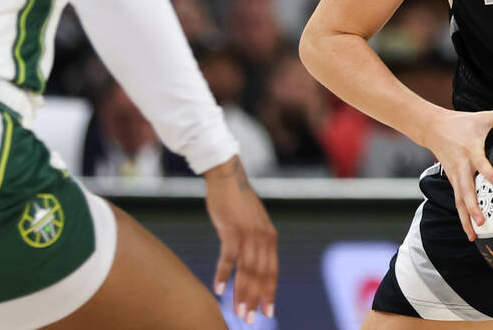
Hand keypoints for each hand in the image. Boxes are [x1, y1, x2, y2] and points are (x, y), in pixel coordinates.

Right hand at [203, 156, 277, 323]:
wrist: (227, 177)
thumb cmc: (237, 202)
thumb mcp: (253, 222)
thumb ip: (256, 242)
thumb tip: (253, 263)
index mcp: (270, 237)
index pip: (272, 271)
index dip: (269, 292)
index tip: (267, 312)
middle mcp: (263, 237)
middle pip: (261, 275)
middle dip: (255, 299)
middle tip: (249, 319)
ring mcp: (248, 233)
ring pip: (247, 270)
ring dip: (242, 293)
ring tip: (237, 311)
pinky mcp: (232, 228)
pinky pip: (229, 257)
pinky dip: (224, 275)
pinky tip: (219, 289)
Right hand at [424, 94, 492, 241]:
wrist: (432, 128)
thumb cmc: (461, 123)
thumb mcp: (481, 116)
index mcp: (470, 150)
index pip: (480, 162)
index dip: (488, 172)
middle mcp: (461, 166)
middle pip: (466, 189)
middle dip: (473, 206)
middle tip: (483, 221)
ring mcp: (455, 176)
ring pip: (460, 201)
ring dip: (467, 218)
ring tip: (475, 236)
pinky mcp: (454, 181)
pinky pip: (458, 202)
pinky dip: (464, 218)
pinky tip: (472, 234)